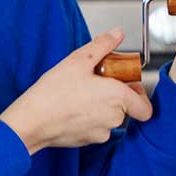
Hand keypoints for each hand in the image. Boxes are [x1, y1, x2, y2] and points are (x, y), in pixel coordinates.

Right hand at [0, 29, 153, 153]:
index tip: (125, 85)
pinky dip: (88, 119)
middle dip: (115, 96)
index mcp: (118, 98)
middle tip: (96, 83)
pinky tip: (72, 108)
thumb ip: (103, 45)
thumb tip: (117, 34)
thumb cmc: (53, 92)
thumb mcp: (78, 60)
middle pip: (126, 109)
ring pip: (109, 118)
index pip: (145, 106)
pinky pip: (95, 128)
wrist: (30, 121)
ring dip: (101, 107)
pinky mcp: (87, 141)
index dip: (138, 95)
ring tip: (80, 94)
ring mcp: (101, 132)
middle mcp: (114, 118)